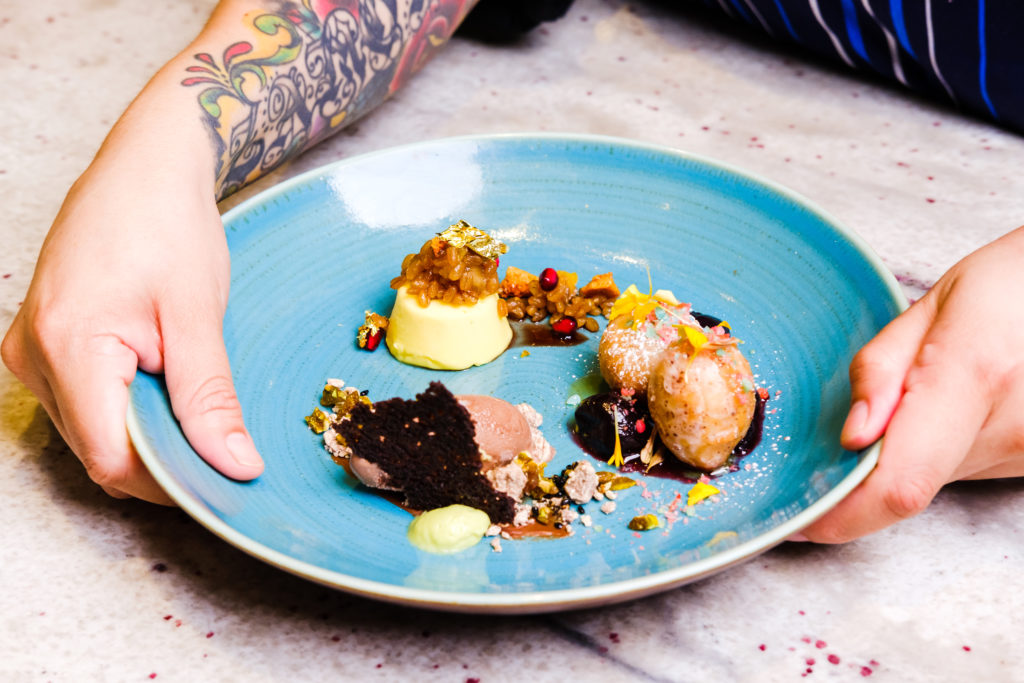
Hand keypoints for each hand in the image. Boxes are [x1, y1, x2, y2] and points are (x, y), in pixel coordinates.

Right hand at [2, 157, 263, 503]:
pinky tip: (164, 385)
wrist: (146, 167)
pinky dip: (128, 409)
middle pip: (98, 449)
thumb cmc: (169, 225)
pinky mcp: (42, 343)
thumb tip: (234, 465)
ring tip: (192, 400)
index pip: (111, 458)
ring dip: (146, 434)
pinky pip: (84, 403)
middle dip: (161, 460)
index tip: (220, 479)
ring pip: (91, 431)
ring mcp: (30, 350)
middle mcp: (32, 355)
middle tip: (221, 442)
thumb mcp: (198, 317)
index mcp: (66, 346)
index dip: (168, 482)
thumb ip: (211, 398)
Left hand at [796, 226, 1023, 541]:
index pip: (898, 484)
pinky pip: (967, 470)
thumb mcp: (932, 304)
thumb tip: (852, 438)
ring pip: (937, 481)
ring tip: (934, 392)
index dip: (845, 515)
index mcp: (973, 375)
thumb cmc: (1010, 285)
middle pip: (910, 485)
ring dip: (912, 452)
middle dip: (870, 463)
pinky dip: (945, 448)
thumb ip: (881, 370)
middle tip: (873, 414)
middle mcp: (1011, 426)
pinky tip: (961, 405)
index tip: (805, 517)